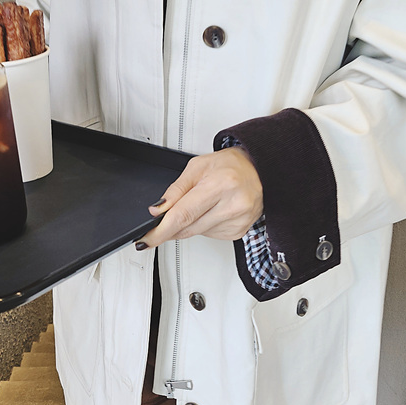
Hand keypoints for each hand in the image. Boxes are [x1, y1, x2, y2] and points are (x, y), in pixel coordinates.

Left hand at [135, 147, 262, 247]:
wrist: (259, 170)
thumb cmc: (231, 165)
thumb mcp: (197, 167)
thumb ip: (176, 190)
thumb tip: (158, 210)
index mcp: (222, 185)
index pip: (183, 215)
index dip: (161, 230)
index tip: (146, 239)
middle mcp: (233, 205)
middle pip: (187, 227)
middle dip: (170, 226)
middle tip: (164, 218)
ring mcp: (238, 221)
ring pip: (195, 233)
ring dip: (188, 223)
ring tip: (201, 202)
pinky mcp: (238, 232)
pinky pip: (208, 235)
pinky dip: (202, 225)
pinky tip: (211, 210)